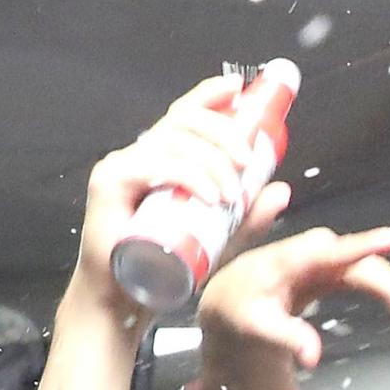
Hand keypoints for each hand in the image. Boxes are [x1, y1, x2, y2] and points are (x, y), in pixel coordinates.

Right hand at [75, 76, 292, 317]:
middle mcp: (143, 156)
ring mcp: (124, 166)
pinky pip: (152, 166)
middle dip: (223, 134)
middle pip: (184, 121)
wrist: (129, 299)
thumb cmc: (168, 268)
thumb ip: (250, 216)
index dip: (210, 96)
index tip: (238, 89)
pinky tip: (210, 196)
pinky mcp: (110, 182)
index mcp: (166, 160)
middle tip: (249, 161)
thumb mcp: (222, 239)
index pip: (187, 115)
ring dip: (212, 163)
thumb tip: (280, 189)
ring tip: (233, 196)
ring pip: (173, 143)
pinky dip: (187, 177)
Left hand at [199, 226, 389, 371]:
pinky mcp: (338, 271)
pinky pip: (373, 283)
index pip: (330, 250)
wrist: (234, 300)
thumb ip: (284, 337)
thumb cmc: (240, 310)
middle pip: (364, 266)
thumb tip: (313, 357)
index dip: (363, 244)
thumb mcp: (254, 326)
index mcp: (288, 259)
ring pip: (374, 274)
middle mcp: (314, 253)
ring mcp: (329, 260)